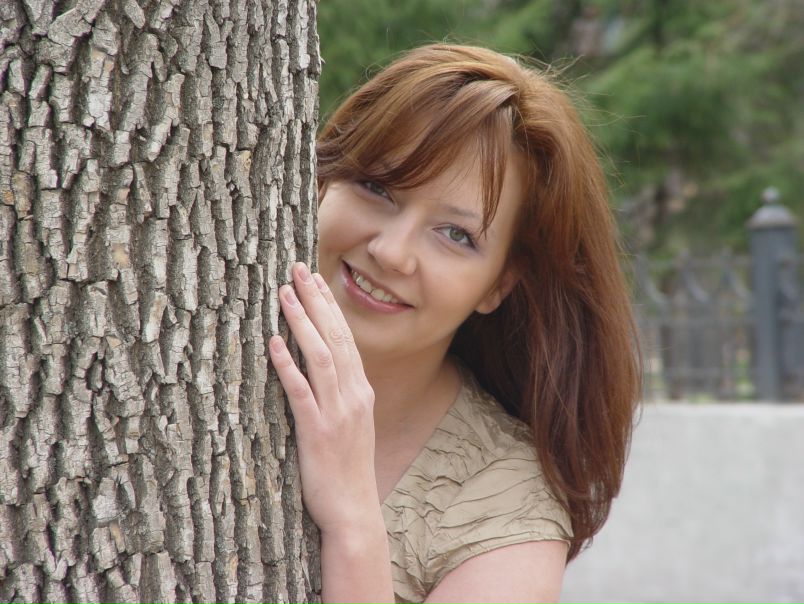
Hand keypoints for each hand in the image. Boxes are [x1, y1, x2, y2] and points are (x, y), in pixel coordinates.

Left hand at [269, 262, 379, 535]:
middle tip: (297, 270)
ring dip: (302, 323)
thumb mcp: (351, 425)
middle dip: (316, 301)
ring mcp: (337, 413)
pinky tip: (273, 344)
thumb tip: (321, 368)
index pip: (345, 338)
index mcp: (360, 392)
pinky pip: (301, 392)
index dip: (328, 307)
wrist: (353, 511)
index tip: (313, 280)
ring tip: (284, 295)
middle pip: (335, 338)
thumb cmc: (346, 469)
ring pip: (321, 357)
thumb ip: (340, 395)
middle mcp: (353, 396)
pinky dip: (288, 365)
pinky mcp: (318, 432)